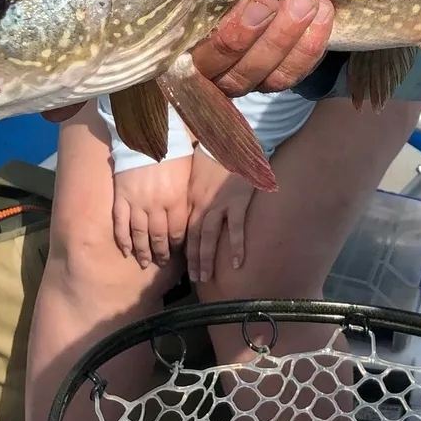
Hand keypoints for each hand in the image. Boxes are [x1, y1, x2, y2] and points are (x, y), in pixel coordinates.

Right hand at [111, 155, 192, 267]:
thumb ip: (186, 193)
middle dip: (161, 252)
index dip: (177, 244)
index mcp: (175, 198)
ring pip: (139, 234)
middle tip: (162, 262)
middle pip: (159, 236)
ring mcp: (136, 203)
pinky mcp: (121, 198)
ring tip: (145, 262)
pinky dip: (122, 239)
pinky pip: (121, 224)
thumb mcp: (187, 171)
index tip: (177, 251)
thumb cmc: (172, 149)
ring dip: (142, 251)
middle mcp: (156, 205)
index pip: (177, 230)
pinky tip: (125, 251)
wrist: (146, 134)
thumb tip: (190, 212)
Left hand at [185, 147, 254, 284]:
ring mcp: (220, 205)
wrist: (231, 140)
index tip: (183, 264)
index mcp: (191, 198)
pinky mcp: (238, 202)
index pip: (183, 229)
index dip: (182, 248)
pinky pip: (236, 228)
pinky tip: (235, 263)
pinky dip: (235, 246)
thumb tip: (188, 207)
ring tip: (205, 277)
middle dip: (192, 260)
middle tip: (193, 279)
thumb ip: (191, 192)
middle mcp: (202, 205)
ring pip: (208, 237)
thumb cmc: (214, 155)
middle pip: (193, 238)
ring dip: (205, 259)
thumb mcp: (195, 173)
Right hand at [188, 0, 335, 98]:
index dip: (234, 32)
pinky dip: (311, 48)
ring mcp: (243, 79)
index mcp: (185, 50)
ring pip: (272, 76)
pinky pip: (293, 74)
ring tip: (315, 3)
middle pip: (242, 70)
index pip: (206, 54)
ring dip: (297, 39)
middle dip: (276, 34)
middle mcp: (212, 73)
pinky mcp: (270, 78)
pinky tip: (325, 16)